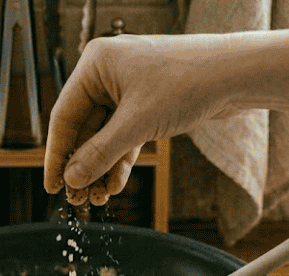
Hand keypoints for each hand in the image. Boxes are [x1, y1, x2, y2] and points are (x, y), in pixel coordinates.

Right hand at [44, 33, 242, 204]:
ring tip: (98, 199)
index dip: (56, 155)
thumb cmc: (188, 81)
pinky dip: (120, 160)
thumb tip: (72, 178)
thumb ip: (100, 153)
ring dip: (100, 168)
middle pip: (82, 129)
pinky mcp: (147, 104)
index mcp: (95, 64)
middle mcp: (107, 73)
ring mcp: (128, 88)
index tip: (52, 186)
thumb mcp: (137, 123)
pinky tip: (115, 186)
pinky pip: (124, 136)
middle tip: (77, 199)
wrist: (236, 75)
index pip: (63, 116)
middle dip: (82, 167)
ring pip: (104, 136)